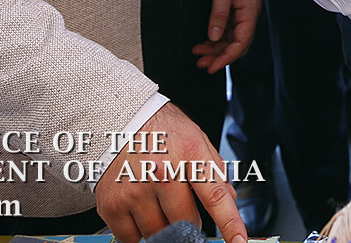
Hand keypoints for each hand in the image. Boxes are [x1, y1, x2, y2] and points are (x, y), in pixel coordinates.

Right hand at [97, 101, 246, 242]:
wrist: (118, 120)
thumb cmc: (160, 129)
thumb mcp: (196, 138)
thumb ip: (215, 169)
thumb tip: (230, 198)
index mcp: (189, 155)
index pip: (215, 196)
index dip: (230, 223)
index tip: (238, 241)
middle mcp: (162, 174)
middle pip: (185, 222)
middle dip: (189, 223)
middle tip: (182, 208)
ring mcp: (135, 191)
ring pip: (157, 233)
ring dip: (162, 227)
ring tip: (156, 201)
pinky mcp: (112, 205)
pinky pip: (131, 238)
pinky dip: (138, 232)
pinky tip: (138, 210)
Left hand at [192, 0, 259, 72]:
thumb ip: (219, 14)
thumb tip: (215, 37)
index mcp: (249, 11)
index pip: (242, 42)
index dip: (227, 57)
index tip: (214, 66)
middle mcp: (248, 15)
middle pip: (237, 44)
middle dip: (219, 56)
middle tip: (202, 64)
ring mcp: (243, 14)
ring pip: (231, 39)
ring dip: (216, 49)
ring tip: (198, 55)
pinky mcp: (236, 11)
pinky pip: (228, 31)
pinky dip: (216, 39)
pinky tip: (205, 42)